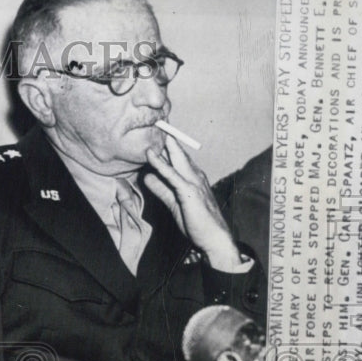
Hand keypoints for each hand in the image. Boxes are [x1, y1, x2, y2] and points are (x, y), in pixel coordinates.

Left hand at [144, 135, 241, 270]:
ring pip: (176, 159)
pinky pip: (172, 175)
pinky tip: (150, 155)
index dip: (168, 145)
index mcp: (193, 178)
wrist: (214, 239)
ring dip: (164, 144)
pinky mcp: (189, 192)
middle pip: (178, 153)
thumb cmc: (197, 223)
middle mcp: (195, 176)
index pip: (179, 158)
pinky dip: (160, 164)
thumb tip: (147, 177)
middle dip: (168, 137)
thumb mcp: (174, 203)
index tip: (157, 132)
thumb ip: (161, 189)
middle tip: (157, 121)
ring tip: (153, 129)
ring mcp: (193, 183)